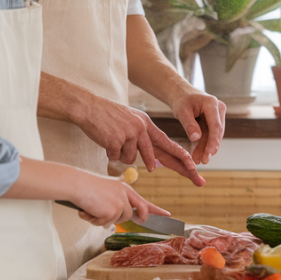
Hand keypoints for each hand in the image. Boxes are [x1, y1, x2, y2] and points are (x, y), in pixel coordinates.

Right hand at [72, 175, 170, 227]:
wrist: (77, 184)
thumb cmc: (87, 186)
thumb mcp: (107, 191)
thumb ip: (116, 202)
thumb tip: (116, 218)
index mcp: (125, 189)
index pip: (144, 201)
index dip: (156, 210)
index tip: (168, 214)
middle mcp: (125, 195)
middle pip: (132, 214)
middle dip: (130, 219)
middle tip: (129, 219)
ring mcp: (120, 203)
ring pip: (117, 220)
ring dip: (103, 219)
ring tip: (92, 208)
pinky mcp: (112, 211)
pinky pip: (103, 224)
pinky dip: (94, 220)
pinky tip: (88, 210)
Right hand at [78, 96, 196, 180]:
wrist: (88, 107)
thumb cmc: (107, 116)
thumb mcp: (130, 121)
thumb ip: (141, 136)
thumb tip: (150, 157)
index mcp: (146, 123)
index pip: (166, 142)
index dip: (179, 154)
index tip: (192, 164)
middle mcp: (141, 128)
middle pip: (154, 154)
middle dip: (164, 165)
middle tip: (172, 172)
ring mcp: (129, 134)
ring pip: (130, 159)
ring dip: (121, 155)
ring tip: (112, 142)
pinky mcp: (116, 140)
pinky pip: (116, 157)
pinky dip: (109, 153)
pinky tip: (104, 141)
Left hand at [169, 89, 225, 165]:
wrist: (182, 94)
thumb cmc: (181, 100)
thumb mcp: (182, 111)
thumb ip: (189, 125)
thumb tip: (196, 138)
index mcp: (212, 104)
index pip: (216, 126)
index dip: (213, 142)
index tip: (209, 154)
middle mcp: (218, 109)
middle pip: (217, 132)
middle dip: (210, 148)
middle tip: (203, 161)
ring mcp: (218, 115)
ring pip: (214, 135)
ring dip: (206, 148)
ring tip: (198, 160)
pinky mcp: (214, 121)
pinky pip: (209, 135)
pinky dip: (204, 145)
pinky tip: (198, 155)